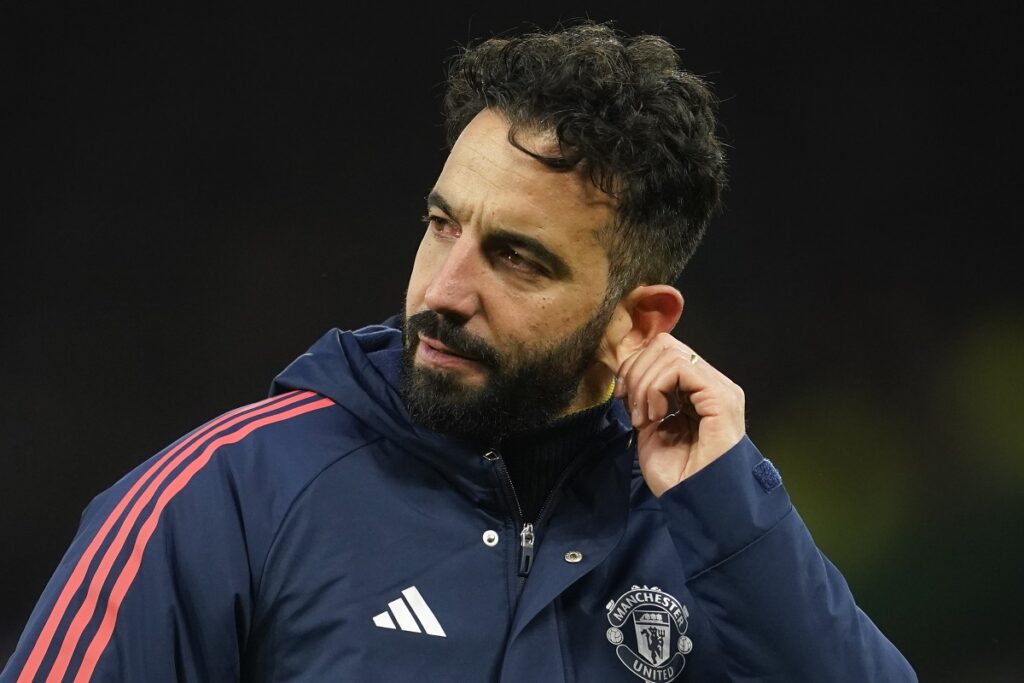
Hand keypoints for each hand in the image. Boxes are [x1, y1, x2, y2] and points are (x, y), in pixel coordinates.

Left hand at [614, 332, 745, 496]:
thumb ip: (644, 398)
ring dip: (644, 384)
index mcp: (696, 390)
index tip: (622, 400)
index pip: (661, 352)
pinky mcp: (721, 397)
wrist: (697, 503)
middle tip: (634, 411)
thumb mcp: (650, 429)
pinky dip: (656, 388)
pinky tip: (656, 416)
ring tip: (646, 418)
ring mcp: (719, 388)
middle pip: (663, 345)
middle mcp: (711, 384)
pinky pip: (679, 368)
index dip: (634, 368)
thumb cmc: (677, 475)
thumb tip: (626, 373)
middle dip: (636, 373)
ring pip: (668, 352)